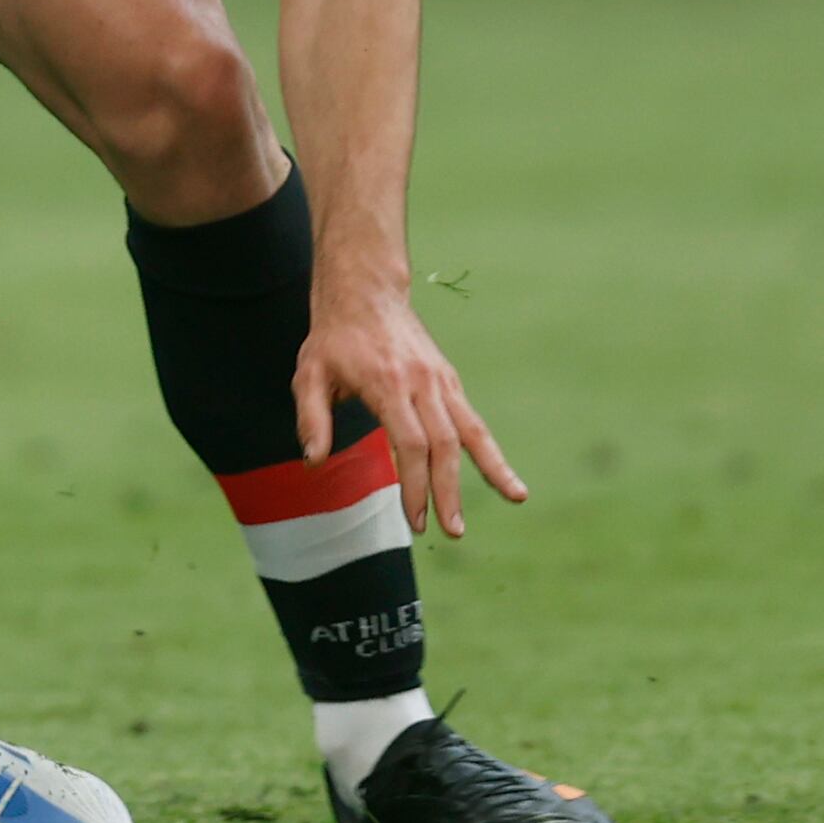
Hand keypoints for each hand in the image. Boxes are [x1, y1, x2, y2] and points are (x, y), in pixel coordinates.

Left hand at [295, 282, 525, 539]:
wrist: (365, 292)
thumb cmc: (333, 338)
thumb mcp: (309, 373)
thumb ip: (312, 418)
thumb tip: (313, 462)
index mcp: (387, 384)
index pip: (409, 443)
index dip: (414, 484)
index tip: (414, 518)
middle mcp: (422, 383)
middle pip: (443, 445)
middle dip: (448, 490)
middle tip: (450, 530)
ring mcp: (441, 381)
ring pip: (471, 431)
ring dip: (491, 469)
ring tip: (514, 500)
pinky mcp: (449, 381)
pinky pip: (474, 421)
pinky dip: (491, 450)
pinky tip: (506, 478)